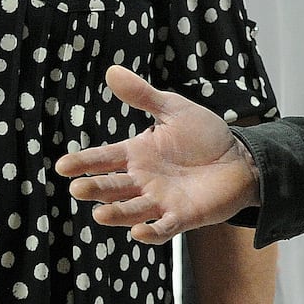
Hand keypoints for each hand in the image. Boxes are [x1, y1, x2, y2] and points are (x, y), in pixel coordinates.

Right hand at [54, 66, 259, 243]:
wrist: (240, 158)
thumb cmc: (205, 134)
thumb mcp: (174, 109)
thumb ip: (143, 95)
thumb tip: (112, 71)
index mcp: (137, 154)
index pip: (104, 158)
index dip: (83, 162)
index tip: (63, 166)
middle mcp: (143, 180)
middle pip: (112, 187)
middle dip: (95, 189)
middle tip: (78, 190)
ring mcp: (161, 200)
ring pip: (132, 210)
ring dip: (116, 214)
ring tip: (99, 214)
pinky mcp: (183, 216)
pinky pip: (163, 228)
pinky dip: (150, 232)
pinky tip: (138, 232)